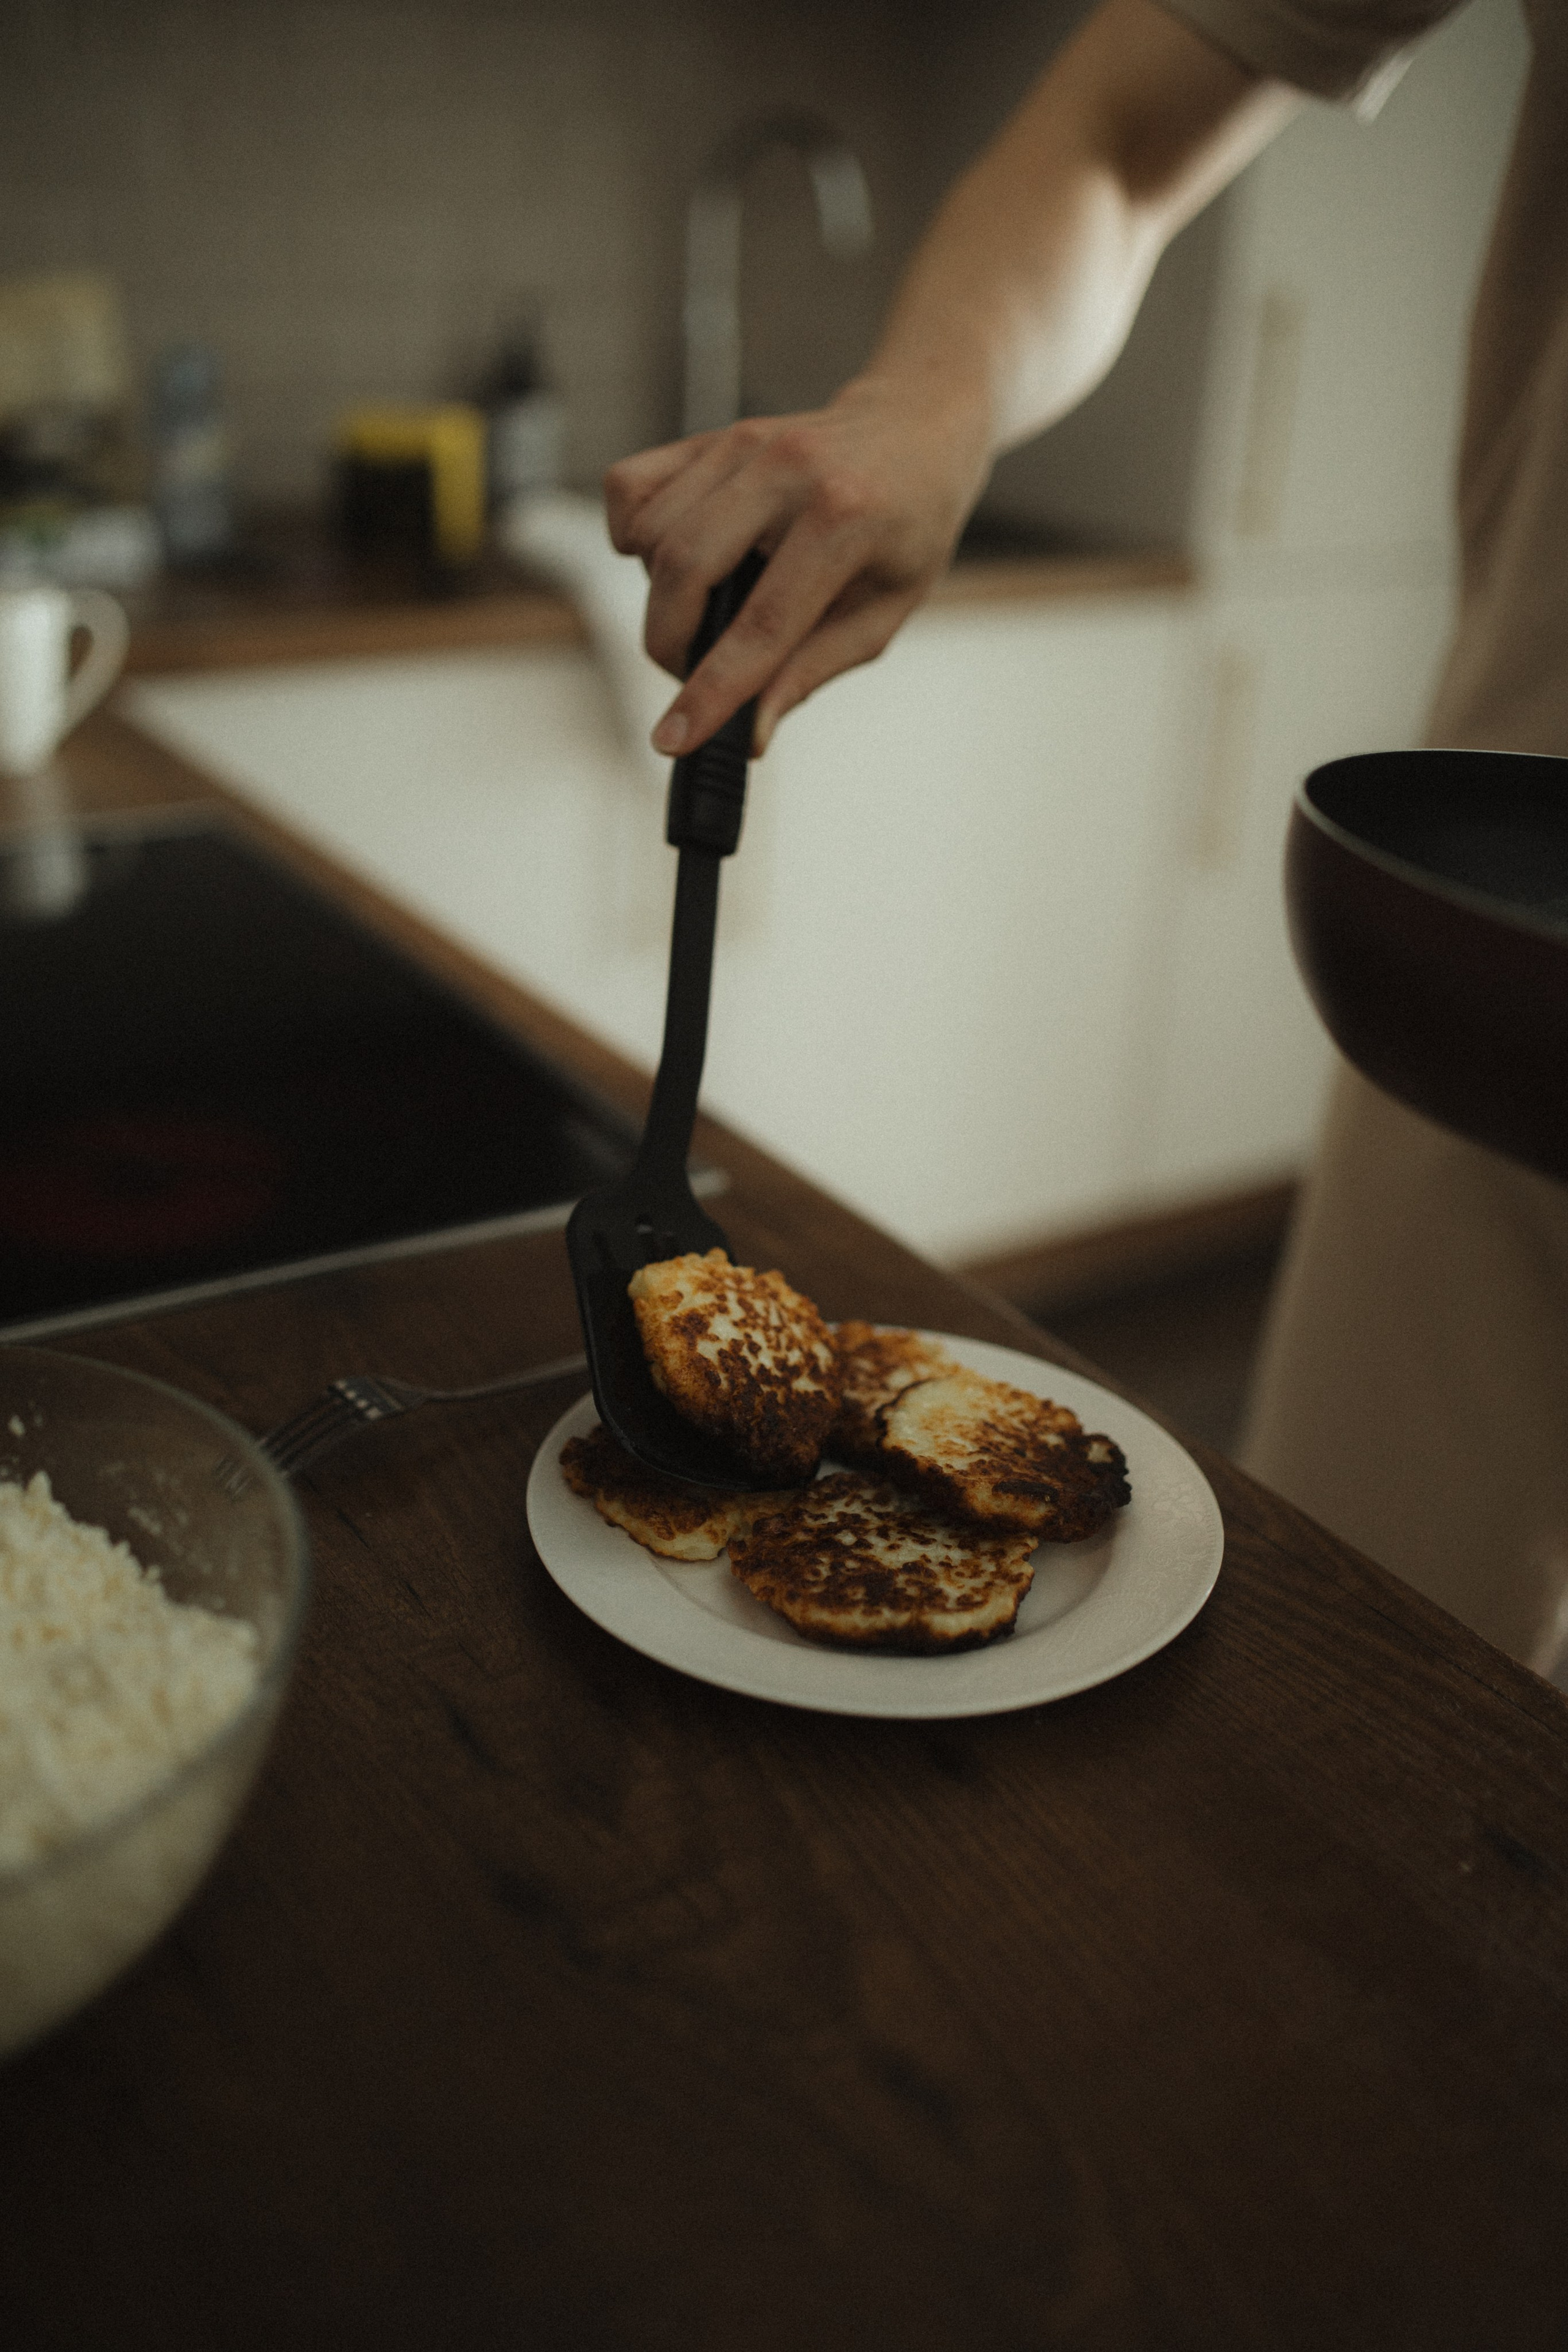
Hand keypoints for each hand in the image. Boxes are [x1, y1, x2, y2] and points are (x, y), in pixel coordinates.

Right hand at [603, 375, 991, 754]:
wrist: (916, 427)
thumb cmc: (908, 526)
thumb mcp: (883, 612)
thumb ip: (811, 670)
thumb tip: (749, 733)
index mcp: (845, 517)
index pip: (761, 623)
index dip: (711, 691)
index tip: (672, 739)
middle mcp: (786, 470)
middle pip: (684, 571)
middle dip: (671, 645)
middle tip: (697, 672)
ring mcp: (741, 444)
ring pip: (650, 536)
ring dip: (660, 596)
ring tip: (707, 608)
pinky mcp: (709, 436)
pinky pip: (629, 488)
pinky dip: (634, 536)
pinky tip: (673, 557)